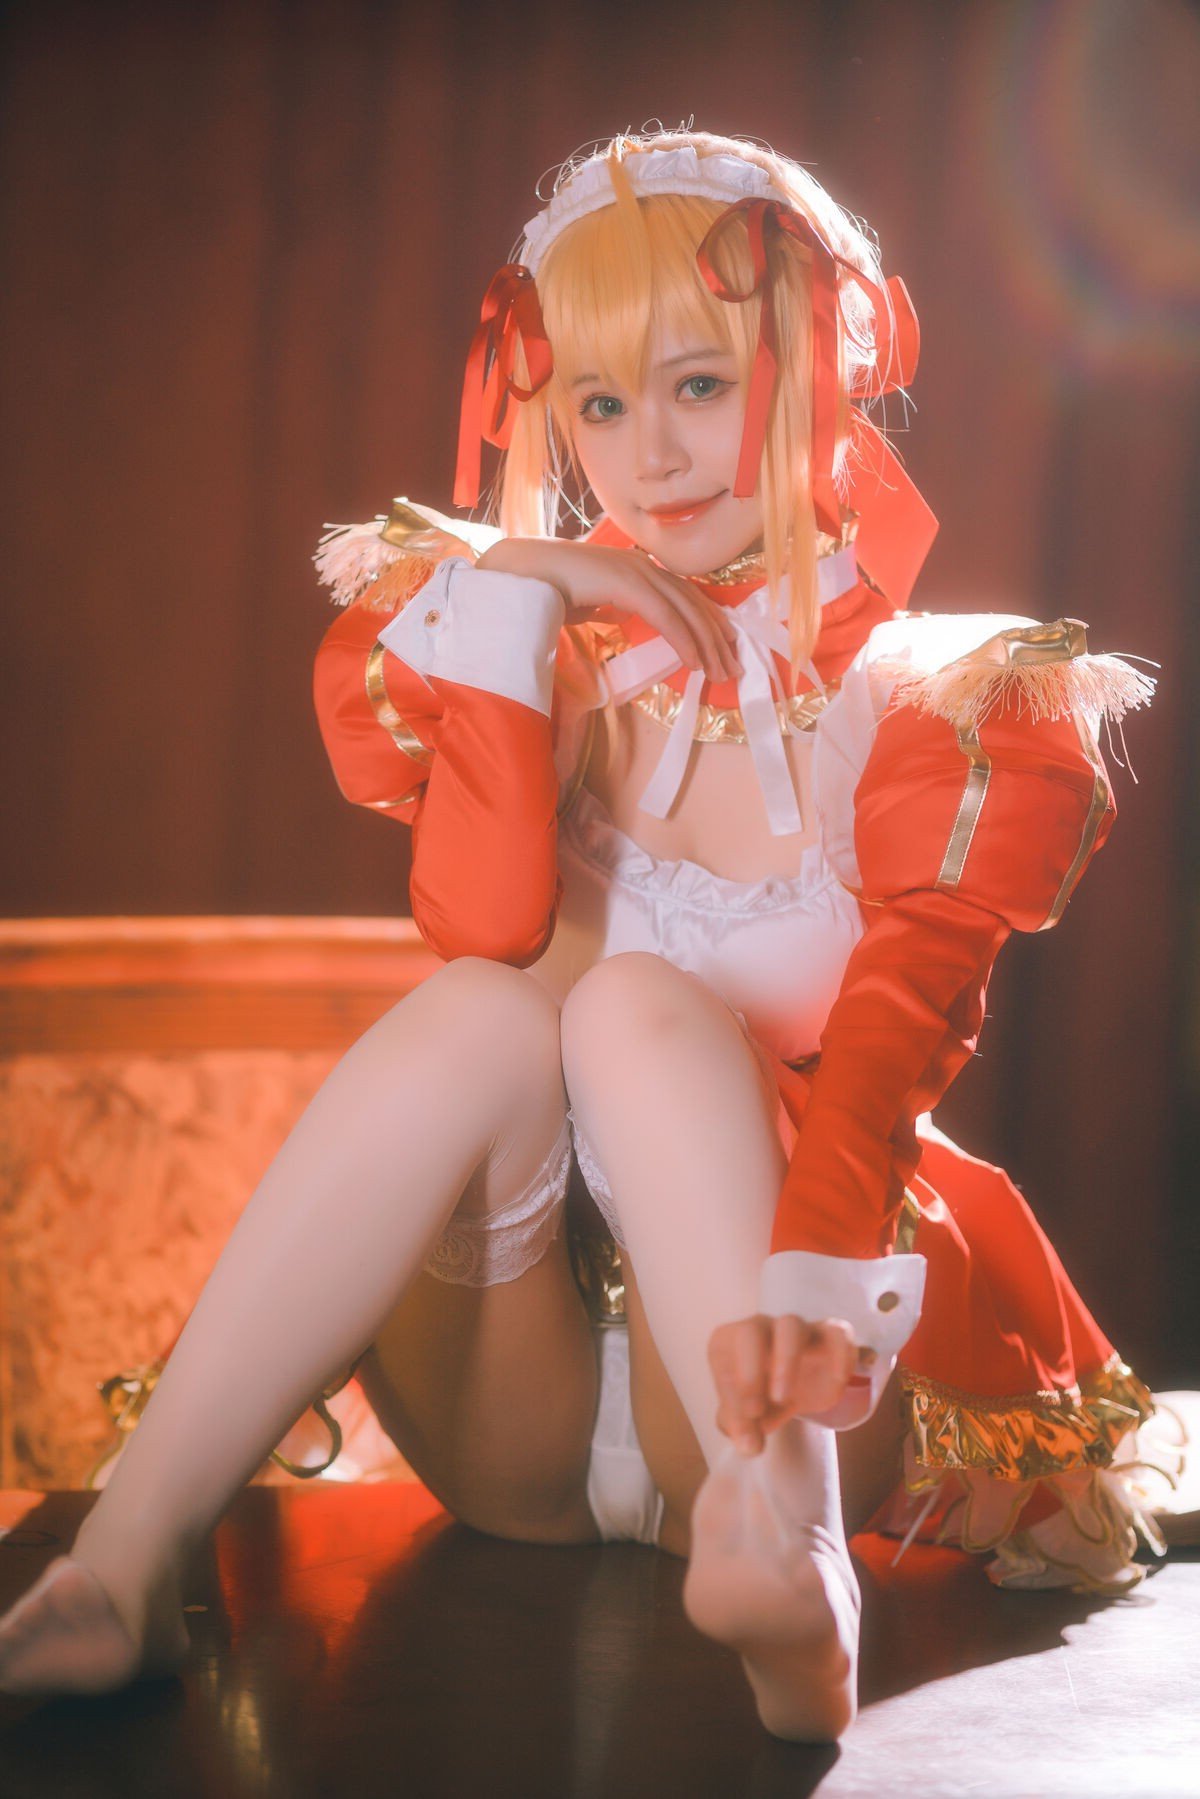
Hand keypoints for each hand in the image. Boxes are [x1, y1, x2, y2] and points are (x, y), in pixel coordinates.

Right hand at [477, 537, 742, 685]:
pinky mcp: (627, 583)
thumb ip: (610, 607)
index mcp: (637, 568)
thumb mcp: (590, 601)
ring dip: (706, 643)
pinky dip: (684, 640)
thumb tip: (618, 619)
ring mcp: (636, 571)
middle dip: (716, 636)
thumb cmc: (547, 589)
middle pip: (693, 603)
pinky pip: (665, 617)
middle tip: (734, 666)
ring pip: (685, 610)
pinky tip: (695, 662)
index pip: (684, 595)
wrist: (521, 574)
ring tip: (720, 672)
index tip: (722, 648)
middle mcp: (643, 565)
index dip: (706, 622)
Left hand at [708, 1314, 857, 1455]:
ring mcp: (795, 1329)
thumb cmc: (759, 1398)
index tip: (747, 1420)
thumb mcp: (747, 1418)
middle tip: (755, 1411)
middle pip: (751, 1330)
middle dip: (750, 1370)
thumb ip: (742, 1430)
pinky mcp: (828, 1337)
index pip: (723, 1352)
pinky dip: (839, 1353)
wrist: (789, 1392)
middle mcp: (759, 1327)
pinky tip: (837, 1382)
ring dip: (785, 1360)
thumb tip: (750, 1447)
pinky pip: (835, 1333)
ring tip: (782, 1400)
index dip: (732, 1388)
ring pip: (790, 1326)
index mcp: (729, 1341)